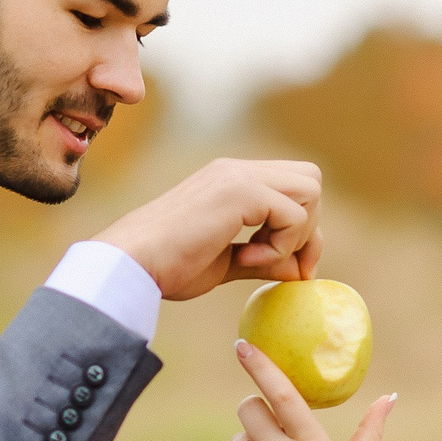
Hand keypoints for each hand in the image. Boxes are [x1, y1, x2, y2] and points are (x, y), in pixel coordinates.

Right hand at [94, 158, 322, 299]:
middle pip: (311, 179)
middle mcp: (238, 170)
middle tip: (283, 264)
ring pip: (310, 189)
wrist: (130, 263)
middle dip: (309, 227)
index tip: (290, 268)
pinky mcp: (240, 191)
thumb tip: (300, 271)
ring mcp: (239, 175)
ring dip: (296, 234)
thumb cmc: (166, 266)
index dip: (303, 229)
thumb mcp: (226, 263)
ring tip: (256, 257)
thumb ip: (263, 259)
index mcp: (232, 181)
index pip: (295, 186)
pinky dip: (281, 245)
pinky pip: (294, 215)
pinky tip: (247, 257)